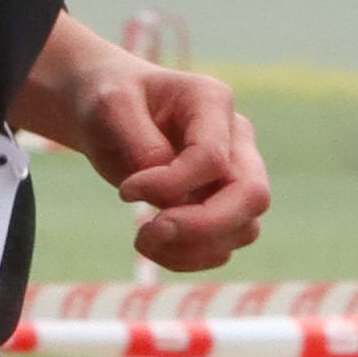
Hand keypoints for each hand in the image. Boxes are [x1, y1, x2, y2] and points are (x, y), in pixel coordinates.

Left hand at [12, 17, 271, 272]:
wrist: (105, 110)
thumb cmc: (109, 99)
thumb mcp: (111, 106)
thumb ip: (140, 143)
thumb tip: (170, 197)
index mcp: (212, 101)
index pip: (212, 159)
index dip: (170, 184)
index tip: (125, 191)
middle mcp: (236, 139)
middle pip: (252, 197)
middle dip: (202, 226)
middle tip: (150, 231)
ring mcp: (234, 174)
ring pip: (244, 229)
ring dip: (191, 248)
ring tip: (143, 238)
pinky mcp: (221, 205)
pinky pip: (223, 247)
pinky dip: (187, 258)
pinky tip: (153, 245)